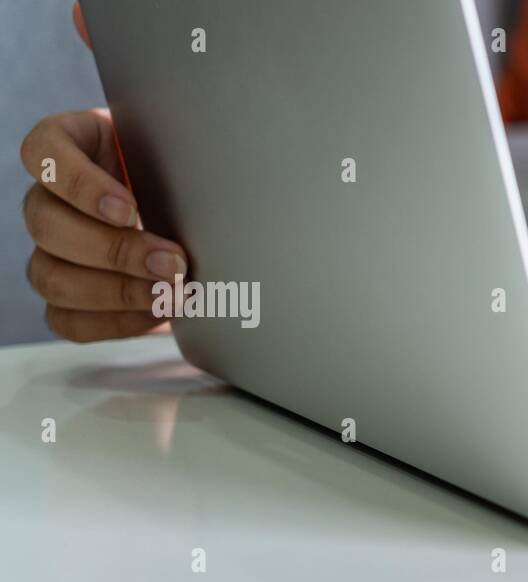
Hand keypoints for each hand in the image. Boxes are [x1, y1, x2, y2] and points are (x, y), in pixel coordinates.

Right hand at [20, 3, 187, 342]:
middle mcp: (52, 199)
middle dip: (114, 250)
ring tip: (171, 294)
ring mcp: (56, 251)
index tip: (130, 205)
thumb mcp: (175, 124)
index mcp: (68, 145)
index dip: (78, 184)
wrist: (206, 219)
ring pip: (52, 276)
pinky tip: (153, 317)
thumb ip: (143, 74)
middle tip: (175, 262)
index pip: (40, 155)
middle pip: (47, 226)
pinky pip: (67, 320)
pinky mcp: (74, 298)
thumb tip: (83, 11)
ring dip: (114, 292)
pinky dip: (109, 323)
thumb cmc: (184, 167)